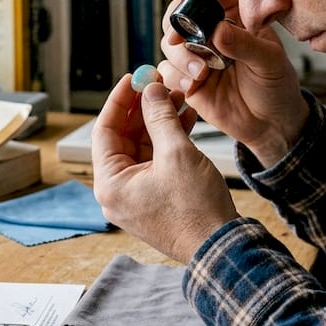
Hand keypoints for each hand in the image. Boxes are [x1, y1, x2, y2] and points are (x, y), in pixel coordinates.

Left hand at [92, 74, 237, 262]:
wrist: (221, 248)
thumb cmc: (196, 210)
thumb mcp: (177, 153)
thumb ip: (160, 117)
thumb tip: (151, 91)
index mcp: (110, 184)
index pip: (105, 130)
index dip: (120, 100)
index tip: (133, 78)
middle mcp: (117, 192)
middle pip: (123, 138)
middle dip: (144, 109)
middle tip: (159, 84)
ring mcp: (136, 197)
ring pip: (142, 148)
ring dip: (159, 123)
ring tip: (179, 97)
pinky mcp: (155, 200)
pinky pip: (155, 162)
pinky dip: (168, 141)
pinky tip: (185, 120)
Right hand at [158, 0, 308, 165]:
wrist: (271, 124)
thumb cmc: (277, 86)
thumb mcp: (269, 62)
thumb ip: (245, 45)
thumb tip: (218, 30)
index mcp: (236, 18)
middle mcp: (212, 33)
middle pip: (180, 13)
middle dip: (175, 24)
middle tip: (180, 38)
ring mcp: (197, 57)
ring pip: (169, 44)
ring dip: (180, 57)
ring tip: (201, 73)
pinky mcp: (187, 80)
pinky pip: (167, 72)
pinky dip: (175, 77)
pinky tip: (193, 86)